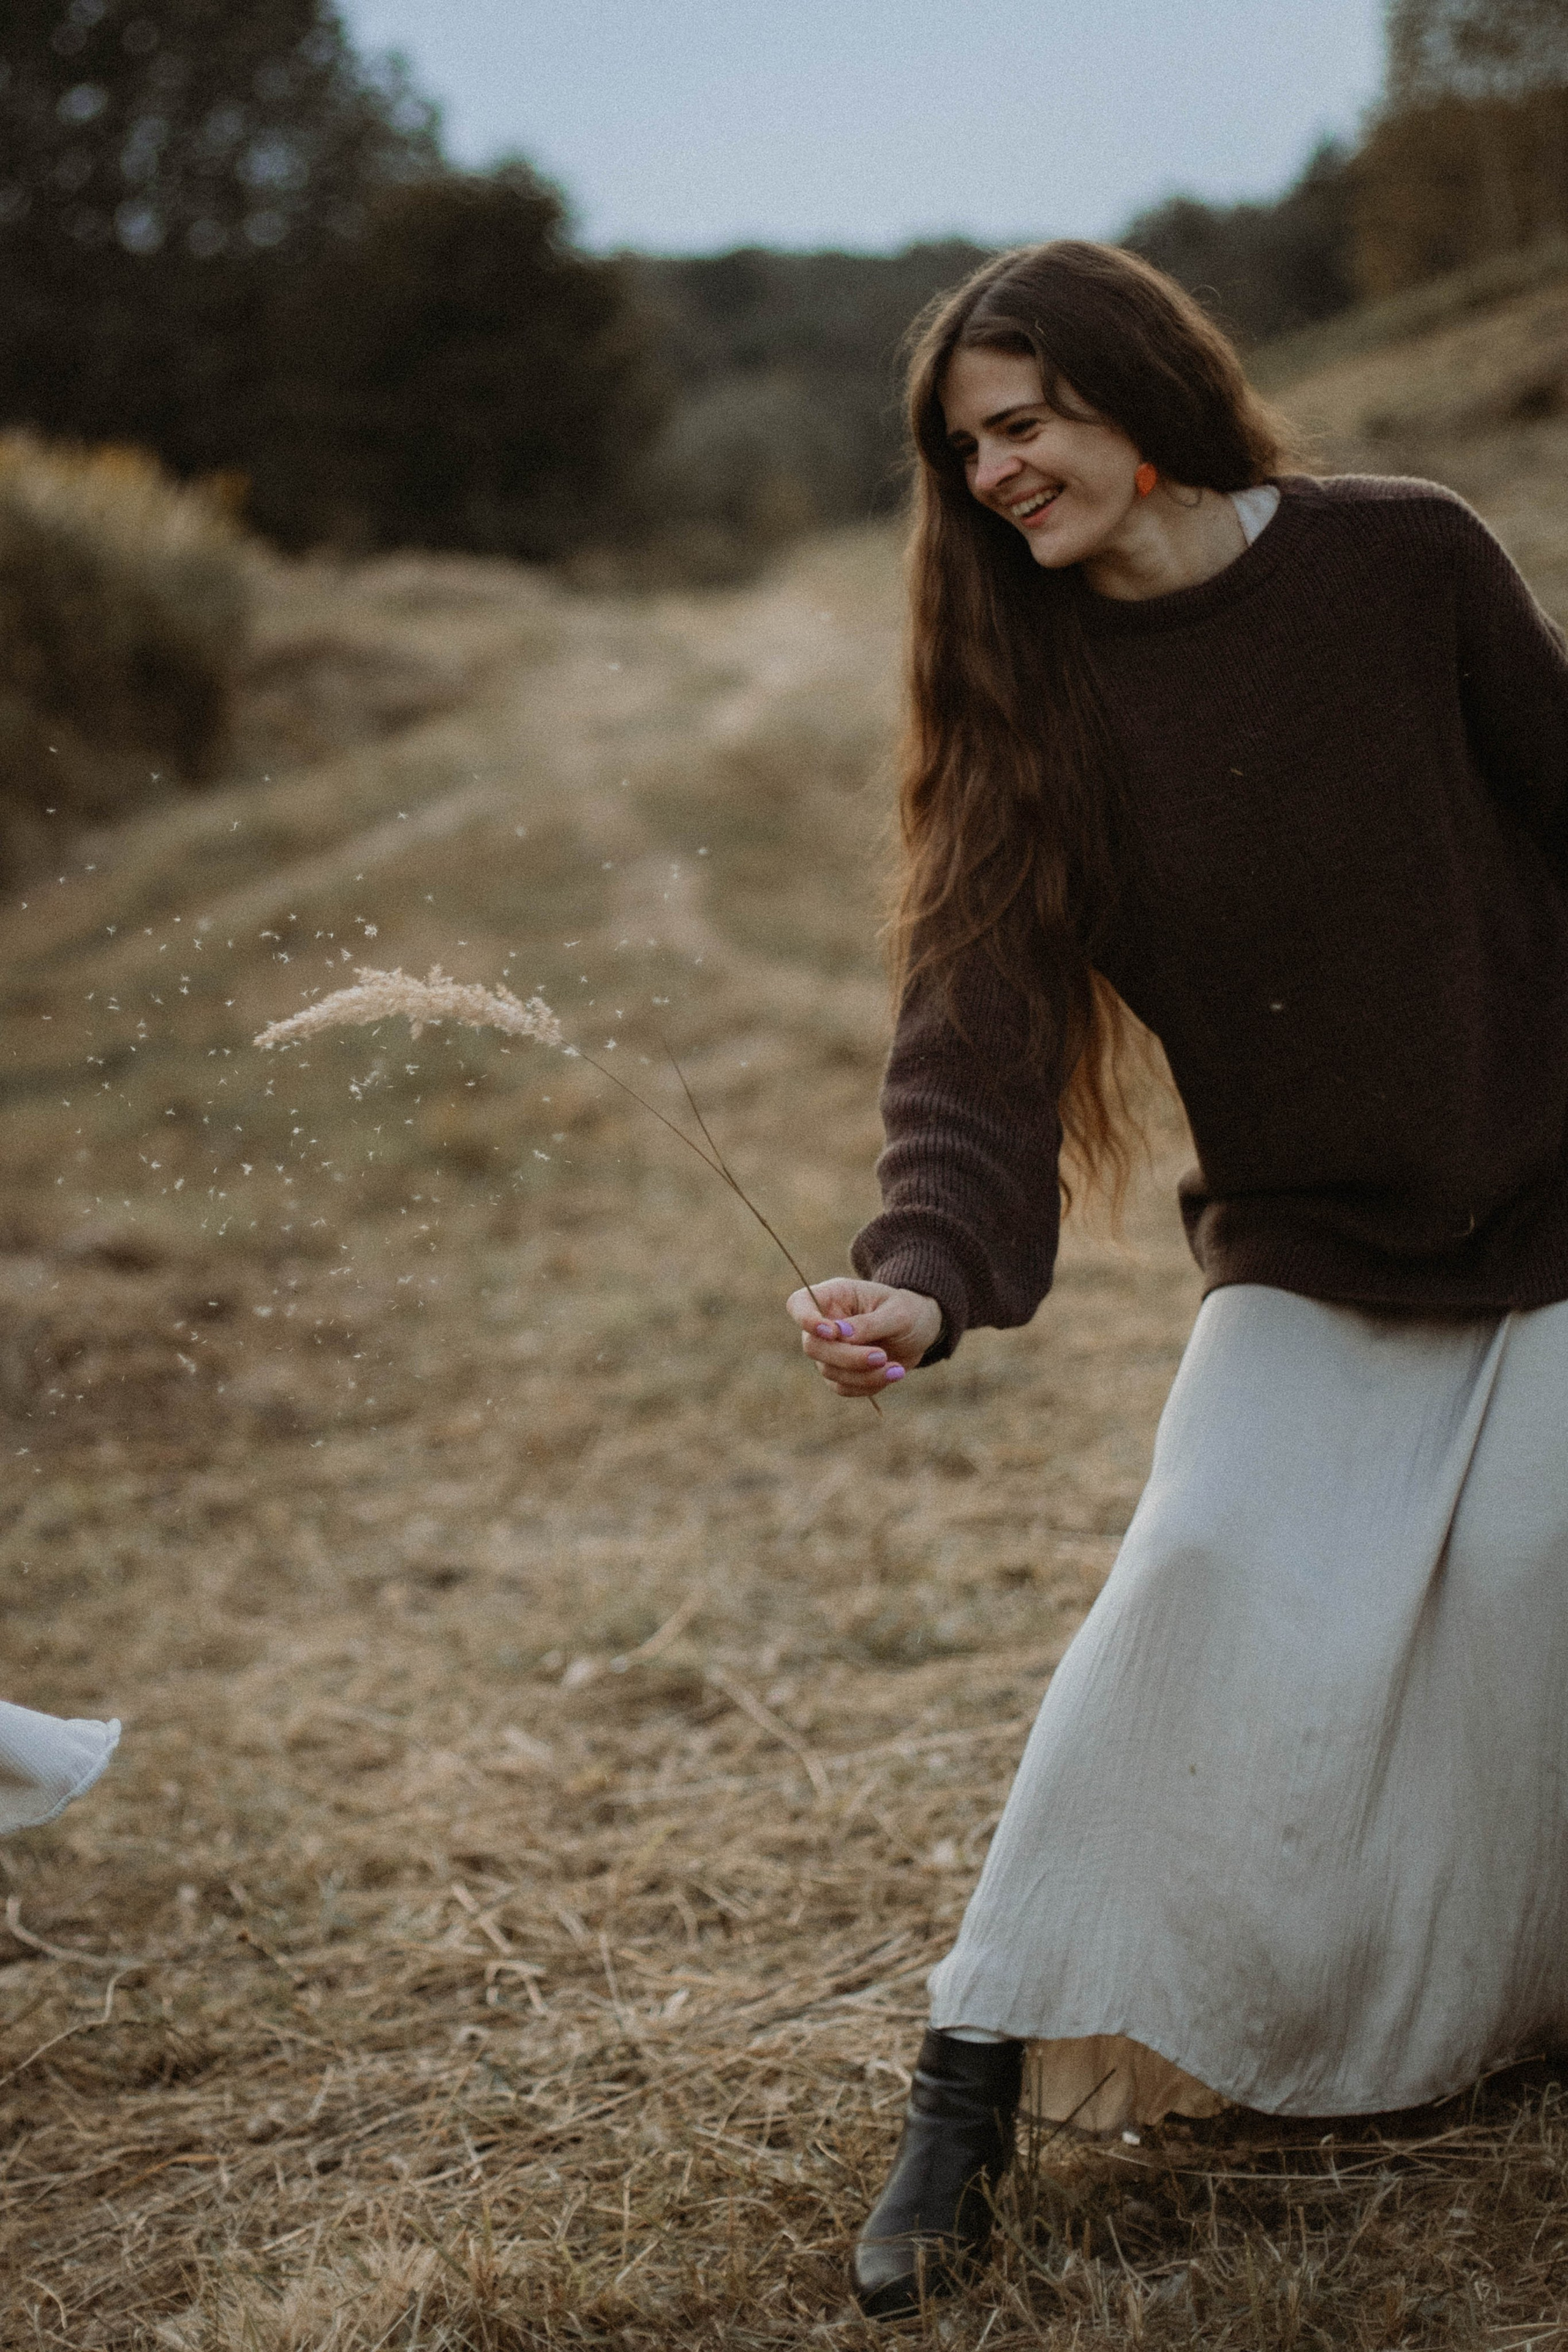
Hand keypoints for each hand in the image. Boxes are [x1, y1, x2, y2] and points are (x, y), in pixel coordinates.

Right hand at [785, 1277, 943, 1398]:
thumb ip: (868, 1323)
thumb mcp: (897, 1313)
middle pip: (813, 1346)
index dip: (805, 1319)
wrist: (921, 1330)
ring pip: (828, 1371)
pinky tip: (892, 1374)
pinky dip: (868, 1386)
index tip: (831, 1332)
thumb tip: (840, 1335)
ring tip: (896, 1369)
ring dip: (863, 1375)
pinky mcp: (841, 1373)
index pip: (798, 1304)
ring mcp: (830, 1350)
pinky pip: (843, 1387)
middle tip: (881, 1356)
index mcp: (834, 1296)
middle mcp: (825, 1323)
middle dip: (847, 1357)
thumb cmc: (908, 1311)